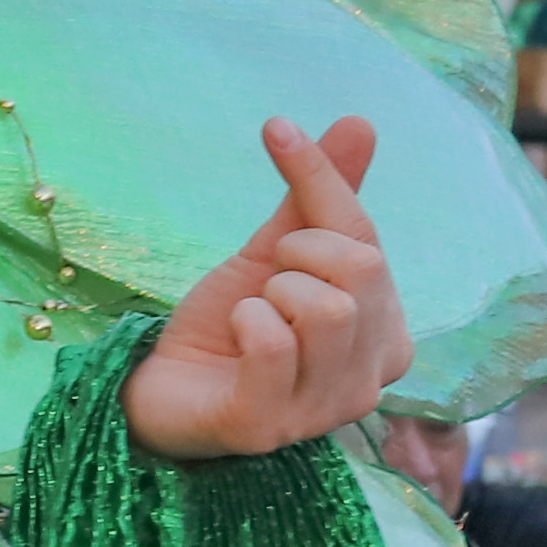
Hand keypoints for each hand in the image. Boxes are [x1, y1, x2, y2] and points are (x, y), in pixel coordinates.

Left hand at [122, 115, 411, 459]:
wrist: (160, 389)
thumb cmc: (231, 327)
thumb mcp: (274, 252)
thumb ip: (318, 197)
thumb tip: (360, 122)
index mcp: (386, 337)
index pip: (369, 241)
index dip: (319, 180)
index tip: (276, 130)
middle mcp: (370, 380)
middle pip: (360, 270)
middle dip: (296, 253)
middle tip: (265, 281)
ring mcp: (324, 410)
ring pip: (326, 308)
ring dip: (269, 292)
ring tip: (253, 316)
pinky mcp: (269, 424)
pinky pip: (272, 343)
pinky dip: (244, 321)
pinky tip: (234, 340)